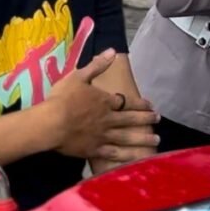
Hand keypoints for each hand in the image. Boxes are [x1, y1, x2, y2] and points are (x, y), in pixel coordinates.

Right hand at [44, 52, 159, 160]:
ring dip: (143, 138)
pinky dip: (127, 156)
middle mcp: (108, 119)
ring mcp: (103, 136)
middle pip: (131, 119)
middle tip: (158, 119)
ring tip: (156, 140)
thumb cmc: (63, 98)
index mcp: (105, 101)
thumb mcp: (78, 77)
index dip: (140, 103)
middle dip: (146, 118)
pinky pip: (114, 154)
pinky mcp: (95, 150)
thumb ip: (96, 66)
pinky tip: (137, 159)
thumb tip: (112, 51)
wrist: (51, 123)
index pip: (126, 101)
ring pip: (127, 138)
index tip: (150, 105)